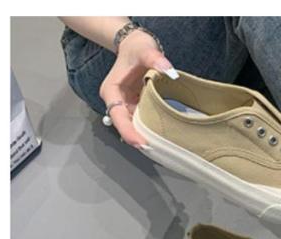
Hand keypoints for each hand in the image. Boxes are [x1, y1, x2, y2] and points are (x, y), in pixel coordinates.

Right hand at [99, 28, 176, 146]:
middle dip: (138, 139)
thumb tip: (169, 71)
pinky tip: (163, 137)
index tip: (142, 143)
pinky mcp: (135, 107)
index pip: (117, 117)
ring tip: (162, 148)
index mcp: (111, 91)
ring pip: (134, 126)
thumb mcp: (145, 49)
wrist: (135, 45)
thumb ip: (156, 59)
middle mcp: (116, 102)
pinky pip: (142, 121)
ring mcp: (126, 106)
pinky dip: (151, 129)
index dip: (128, 131)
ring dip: (145, 136)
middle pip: (125, 126)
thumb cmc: (137, 47)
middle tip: (157, 151)